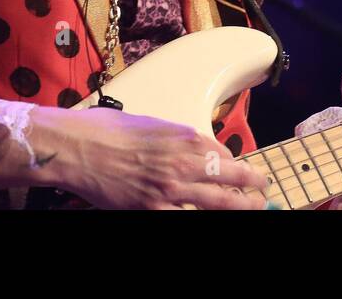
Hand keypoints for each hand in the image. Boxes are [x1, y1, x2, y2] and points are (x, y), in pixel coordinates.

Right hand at [34, 105, 271, 209]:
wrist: (79, 147)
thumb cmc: (108, 130)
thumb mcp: (153, 124)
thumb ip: (178, 138)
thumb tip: (195, 148)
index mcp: (185, 138)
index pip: (224, 154)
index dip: (236, 165)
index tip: (242, 170)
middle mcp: (183, 162)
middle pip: (231, 179)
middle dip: (252, 187)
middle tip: (263, 191)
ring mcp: (170, 189)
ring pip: (217, 203)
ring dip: (238, 206)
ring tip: (252, 208)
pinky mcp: (151, 208)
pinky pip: (186, 217)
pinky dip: (199, 216)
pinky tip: (209, 216)